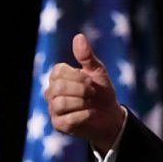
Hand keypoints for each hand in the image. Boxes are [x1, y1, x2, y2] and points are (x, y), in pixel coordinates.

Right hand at [44, 34, 124, 152]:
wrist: (111, 115)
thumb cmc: (102, 91)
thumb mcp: (98, 71)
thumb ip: (87, 56)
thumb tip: (78, 36)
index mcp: (58, 76)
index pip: (58, 71)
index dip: (78, 76)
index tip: (91, 81)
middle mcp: (51, 92)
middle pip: (58, 88)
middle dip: (81, 90)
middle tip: (92, 93)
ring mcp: (53, 109)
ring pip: (60, 103)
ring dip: (82, 103)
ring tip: (90, 103)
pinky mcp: (59, 125)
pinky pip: (67, 119)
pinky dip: (84, 115)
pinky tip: (90, 114)